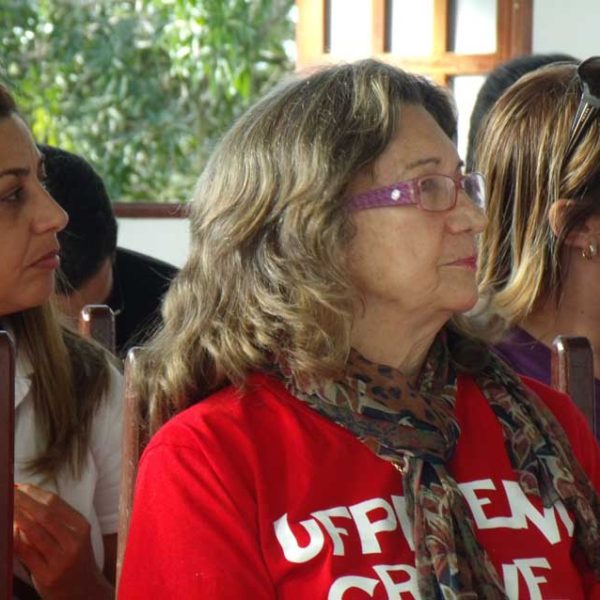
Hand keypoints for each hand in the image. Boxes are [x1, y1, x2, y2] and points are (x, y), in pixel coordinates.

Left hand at [13, 484, 112, 598]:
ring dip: (15, 518)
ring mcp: (60, 560)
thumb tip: (27, 500)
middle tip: (8, 492)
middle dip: (22, 501)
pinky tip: (8, 531)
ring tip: (5, 507)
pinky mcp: (47, 576)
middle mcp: (74, 541)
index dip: (35, 493)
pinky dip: (15, 540)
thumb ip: (56, 521)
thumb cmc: (76, 559)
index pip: (55, 503)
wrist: (85, 591)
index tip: (19, 485)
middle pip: (44, 515)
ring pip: (33, 533)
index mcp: (81, 527)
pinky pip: (26, 553)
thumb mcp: (74, 537)